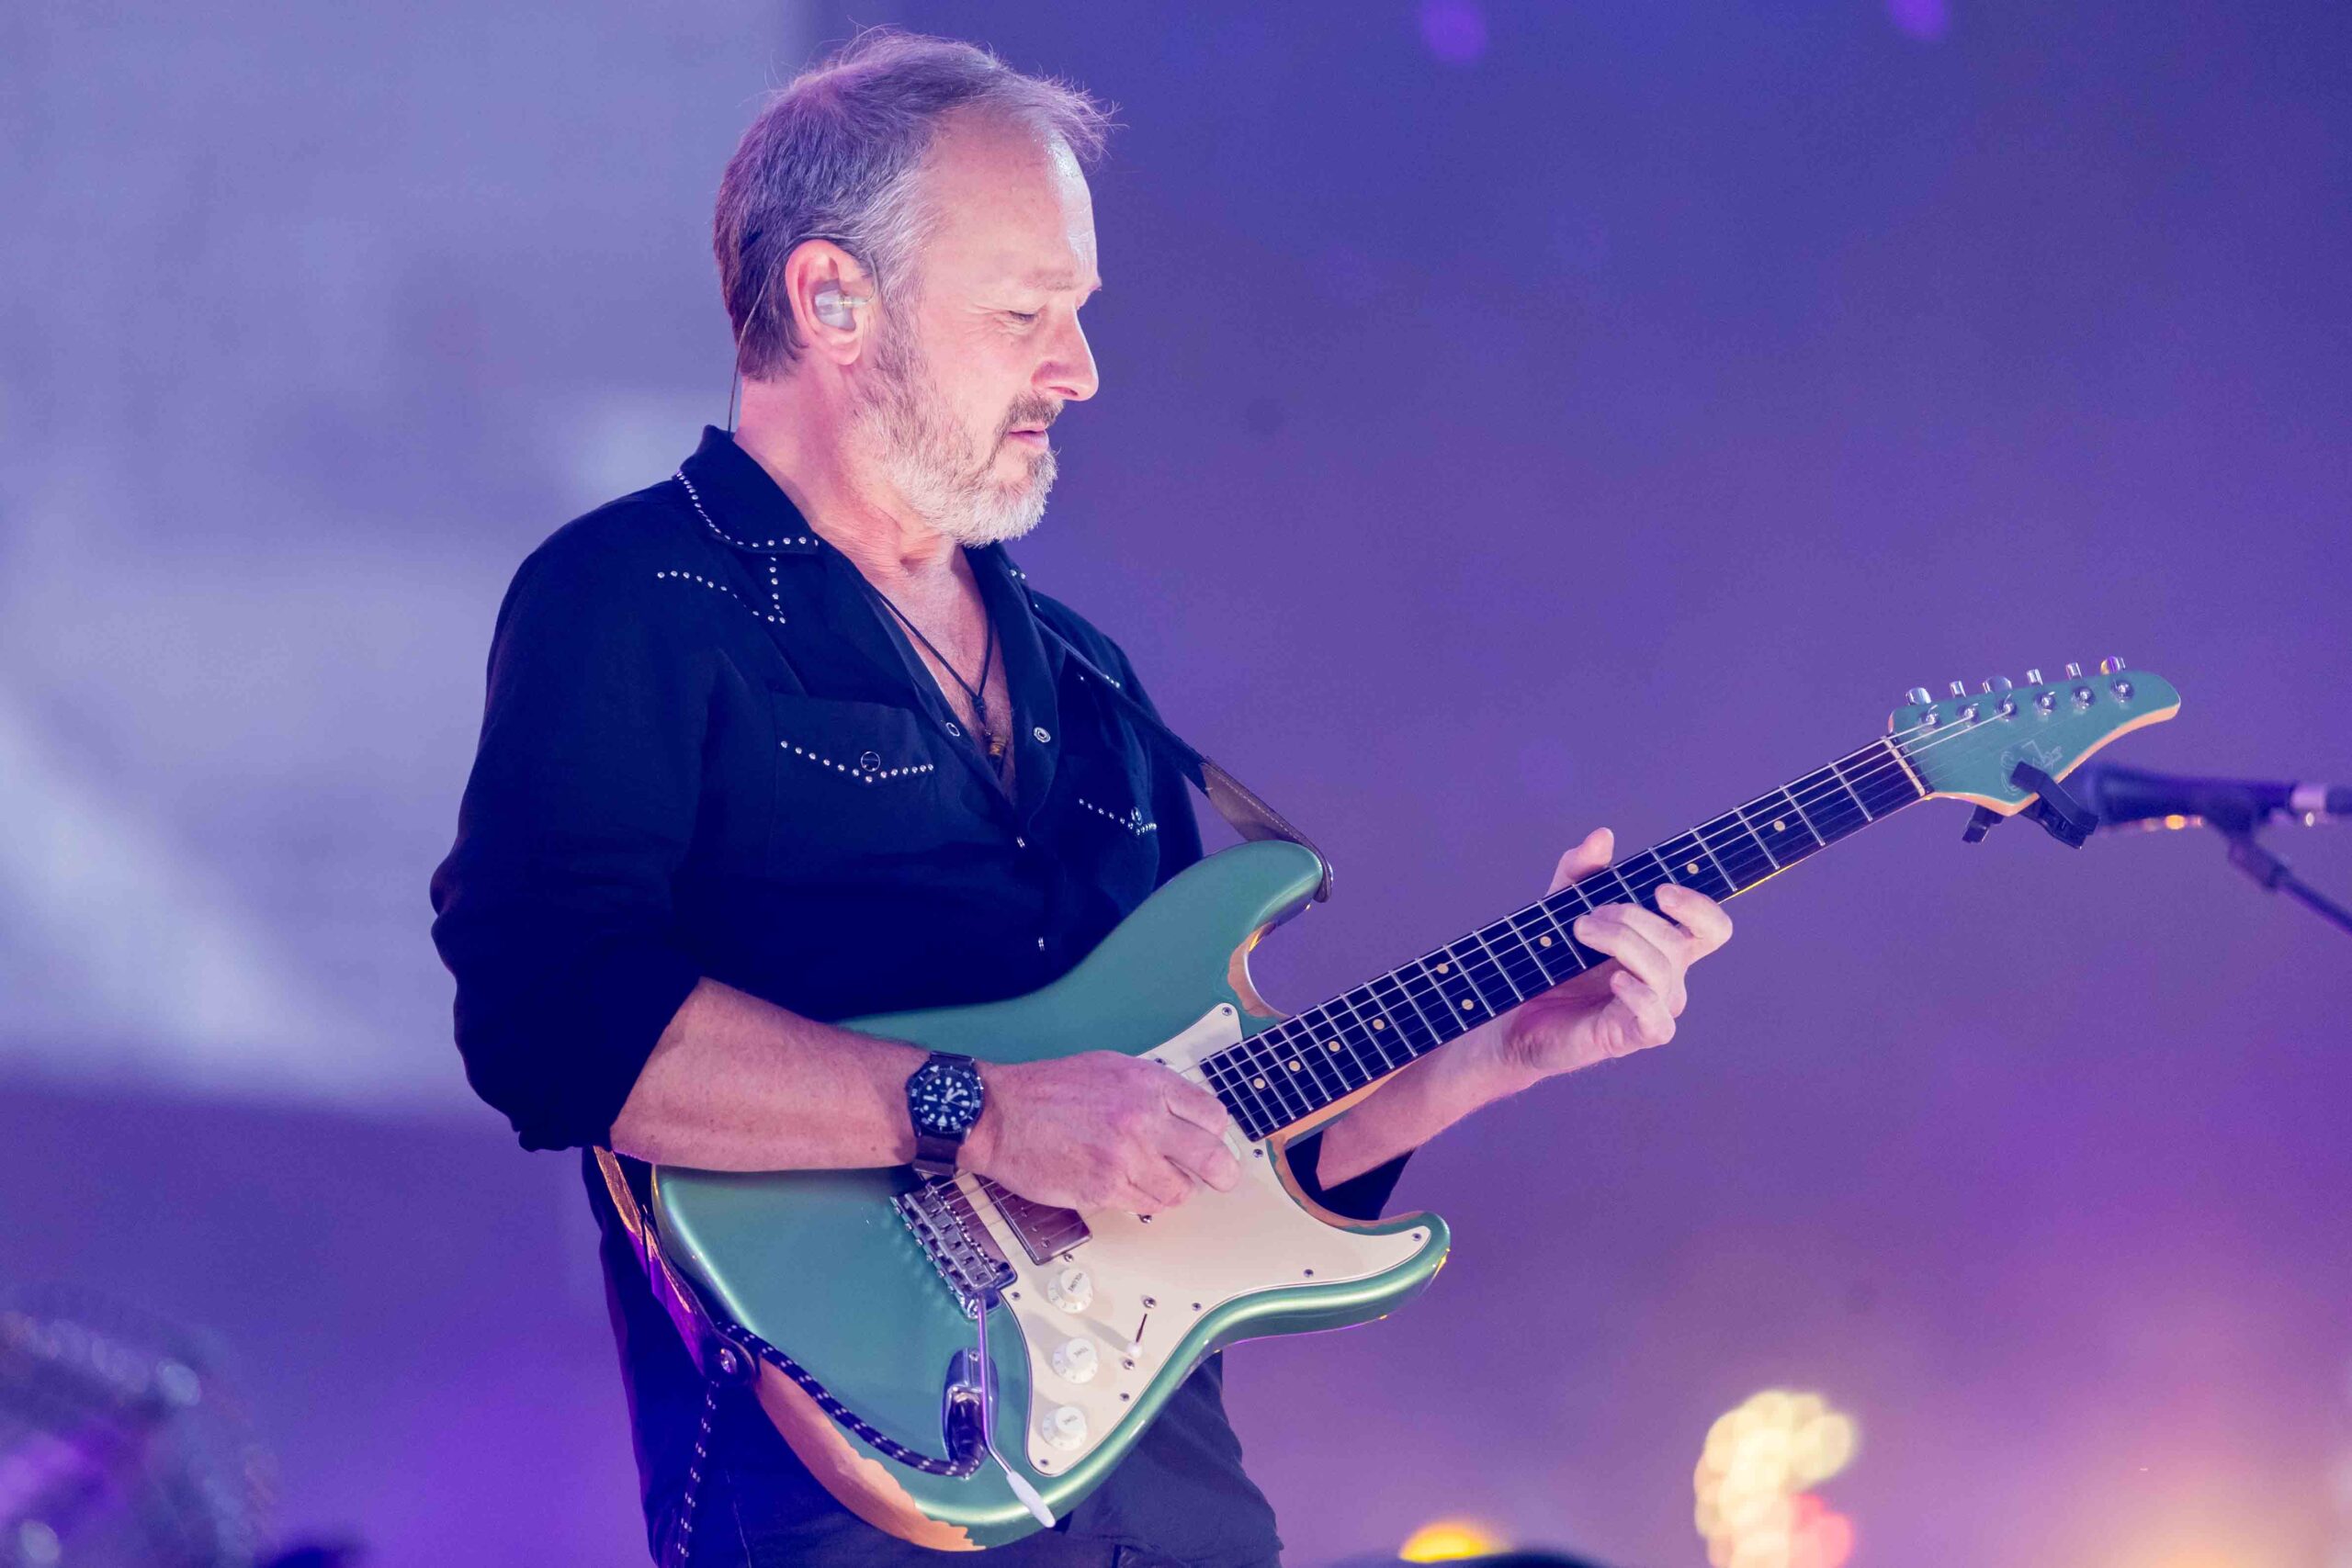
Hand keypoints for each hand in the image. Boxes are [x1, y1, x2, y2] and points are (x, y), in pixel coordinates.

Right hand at [961, 1051, 1242, 1212]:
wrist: (1000, 1114)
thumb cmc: (1048, 1090)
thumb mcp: (1110, 1068)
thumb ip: (1152, 1091)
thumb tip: (1186, 1116)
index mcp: (1148, 1084)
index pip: (1212, 1116)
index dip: (1215, 1134)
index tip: (1211, 1142)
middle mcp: (1142, 1120)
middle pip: (1211, 1158)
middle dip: (1220, 1173)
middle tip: (1219, 1178)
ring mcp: (1125, 1158)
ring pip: (1178, 1192)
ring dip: (1170, 1189)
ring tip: (1150, 1177)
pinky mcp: (1105, 1190)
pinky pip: (1144, 1206)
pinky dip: (1140, 1200)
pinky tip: (1123, 1185)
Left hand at [1494, 827, 1733, 1079]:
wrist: (1516, 1014)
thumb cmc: (1549, 960)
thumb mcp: (1560, 905)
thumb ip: (1580, 870)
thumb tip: (1603, 836)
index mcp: (1663, 945)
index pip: (1711, 926)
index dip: (1699, 906)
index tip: (1660, 890)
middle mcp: (1667, 977)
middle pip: (1680, 941)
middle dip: (1633, 917)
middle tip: (1587, 916)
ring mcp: (1653, 1008)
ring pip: (1664, 971)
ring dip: (1622, 942)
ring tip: (1580, 933)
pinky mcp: (1632, 1036)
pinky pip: (1658, 1020)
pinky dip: (1639, 995)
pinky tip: (1613, 979)